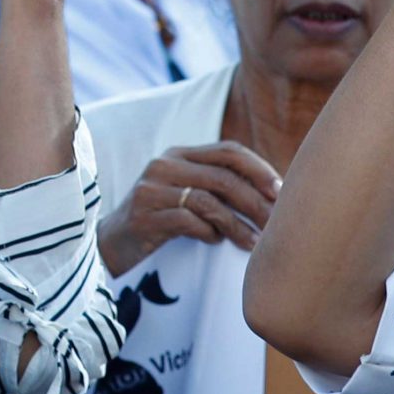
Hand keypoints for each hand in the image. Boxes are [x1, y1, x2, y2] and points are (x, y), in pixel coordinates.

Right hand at [99, 141, 279, 275]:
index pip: (228, 151)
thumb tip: (274, 194)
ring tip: (253, 243)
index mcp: (180, 155)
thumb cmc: (161, 220)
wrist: (112, 243)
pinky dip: (209, 233)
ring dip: (237, 224)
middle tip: (275, 224)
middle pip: (222, 177)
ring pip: (207, 201)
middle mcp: (164, 165)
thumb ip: (218, 187)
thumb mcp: (188, 195)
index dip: (258, 169)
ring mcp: (151, 189)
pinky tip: (215, 242)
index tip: (281, 191)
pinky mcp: (144, 215)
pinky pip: (188, 221)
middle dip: (255, 201)